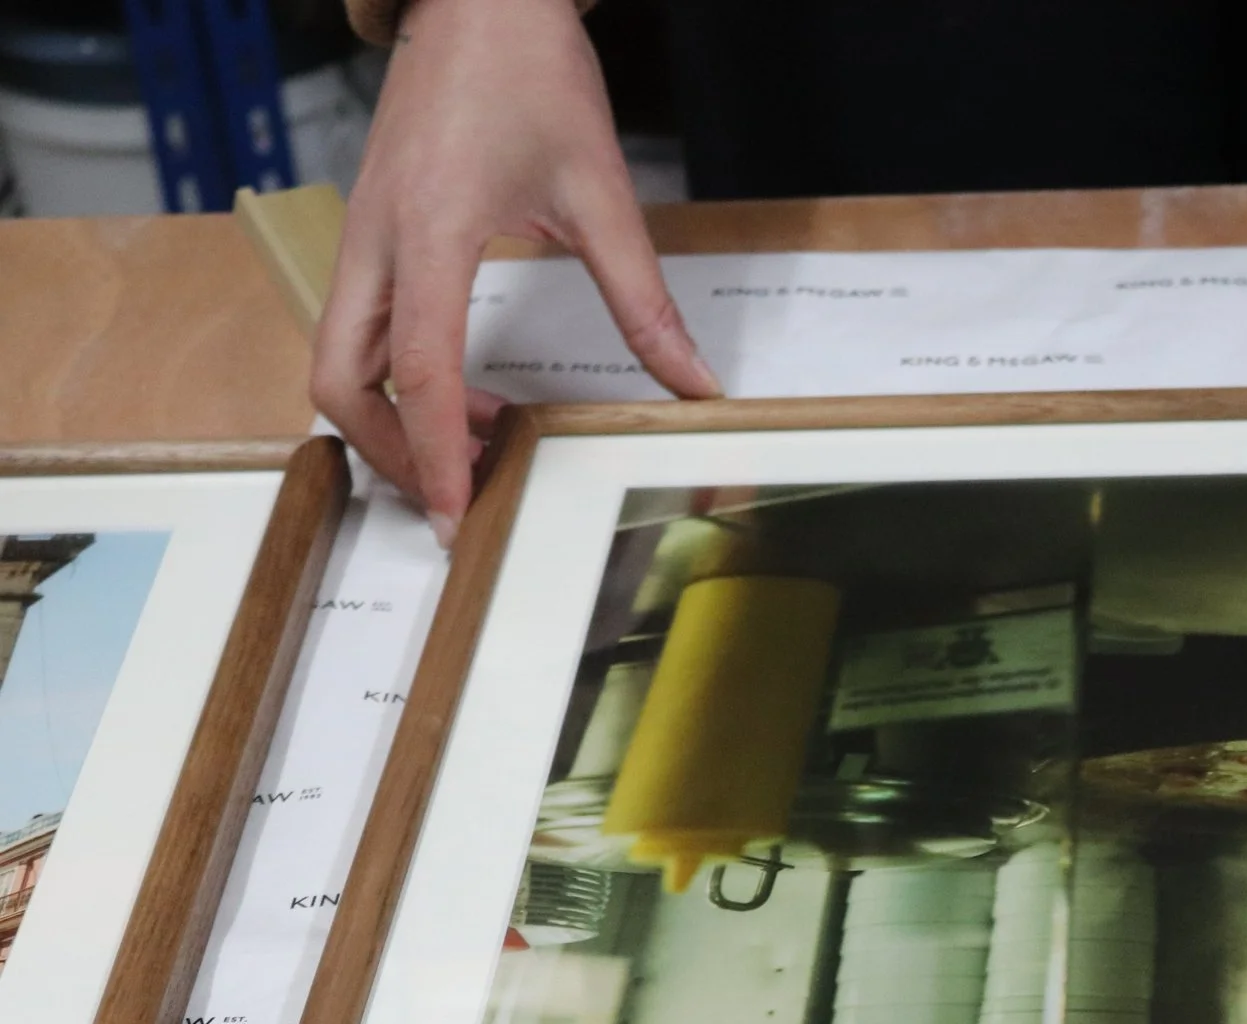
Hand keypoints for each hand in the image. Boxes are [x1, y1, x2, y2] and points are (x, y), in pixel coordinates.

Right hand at [312, 0, 718, 546]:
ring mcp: (362, 236)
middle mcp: (375, 240)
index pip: (420, 371)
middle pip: (341, 381)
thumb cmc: (530, 74)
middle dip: (391, 452)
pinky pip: (360, 328)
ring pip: (340, 359)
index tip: (456, 512)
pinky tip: (472, 391)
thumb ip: (644, 298)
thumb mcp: (602, 190)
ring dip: (395, 418)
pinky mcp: (370, 232)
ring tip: (483, 444)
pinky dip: (399, 378)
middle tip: (460, 496)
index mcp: (428, 231)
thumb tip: (691, 382)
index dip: (435, 453)